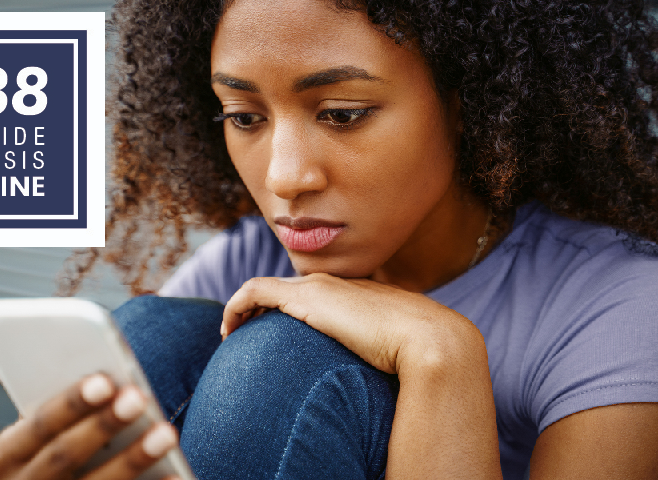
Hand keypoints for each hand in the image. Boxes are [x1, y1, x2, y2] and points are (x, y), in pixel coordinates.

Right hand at [0, 374, 179, 479]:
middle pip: (65, 457)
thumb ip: (64, 413)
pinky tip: (176, 476)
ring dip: (133, 460)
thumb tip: (111, 381)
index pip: (39, 425)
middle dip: (103, 426)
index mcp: (8, 456)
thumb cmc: (46, 452)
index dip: (71, 403)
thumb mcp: (39, 435)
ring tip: (167, 432)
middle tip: (138, 397)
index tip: (105, 381)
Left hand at [221, 273, 482, 375]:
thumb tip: (380, 373)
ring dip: (243, 309)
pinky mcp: (304, 296)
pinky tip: (229, 330)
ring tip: (231, 333)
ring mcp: (317, 286)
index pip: (308, 294)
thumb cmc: (418, 352)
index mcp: (352, 293)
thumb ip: (380, 350)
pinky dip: (236, 306)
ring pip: (263, 288)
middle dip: (259, 310)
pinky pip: (254, 291)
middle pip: (283, 289)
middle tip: (242, 334)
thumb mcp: (393, 348)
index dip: (285, 311)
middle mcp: (331, 284)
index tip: (272, 335)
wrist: (428, 339)